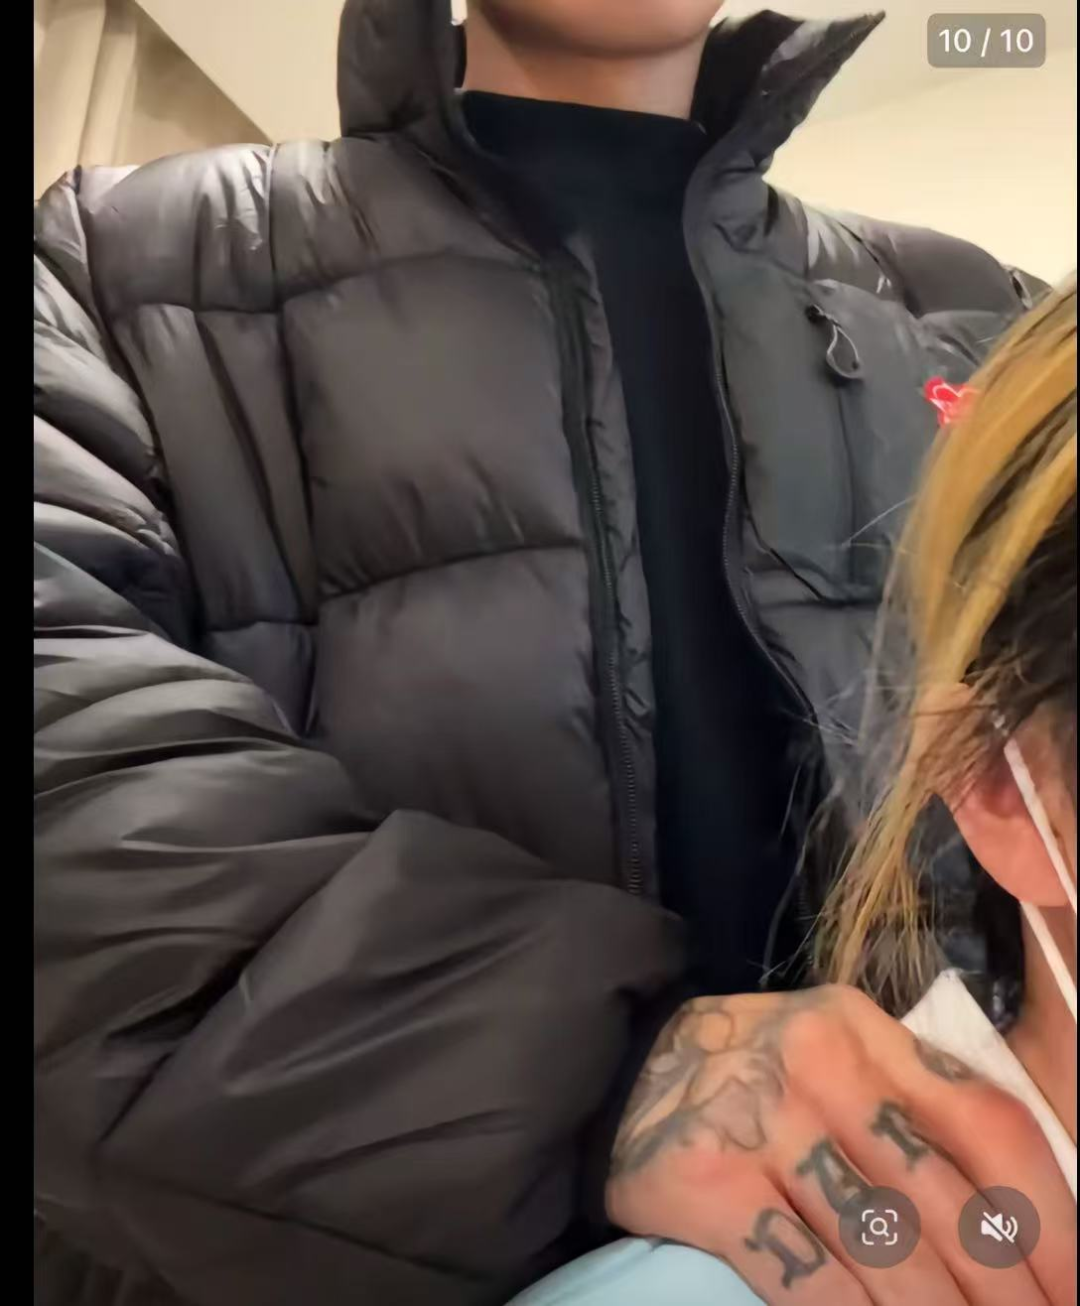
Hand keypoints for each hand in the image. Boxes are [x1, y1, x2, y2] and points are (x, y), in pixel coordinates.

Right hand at [606, 986, 1075, 1304]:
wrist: (618, 1066)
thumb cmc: (748, 1076)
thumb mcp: (832, 1058)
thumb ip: (911, 1110)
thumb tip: (1017, 1224)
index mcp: (865, 1029)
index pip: (987, 1121)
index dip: (1051, 1218)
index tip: (1077, 1288)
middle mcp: (819, 1062)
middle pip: (946, 1201)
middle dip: (1009, 1298)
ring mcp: (761, 1118)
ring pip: (888, 1251)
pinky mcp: (707, 1179)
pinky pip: (810, 1279)